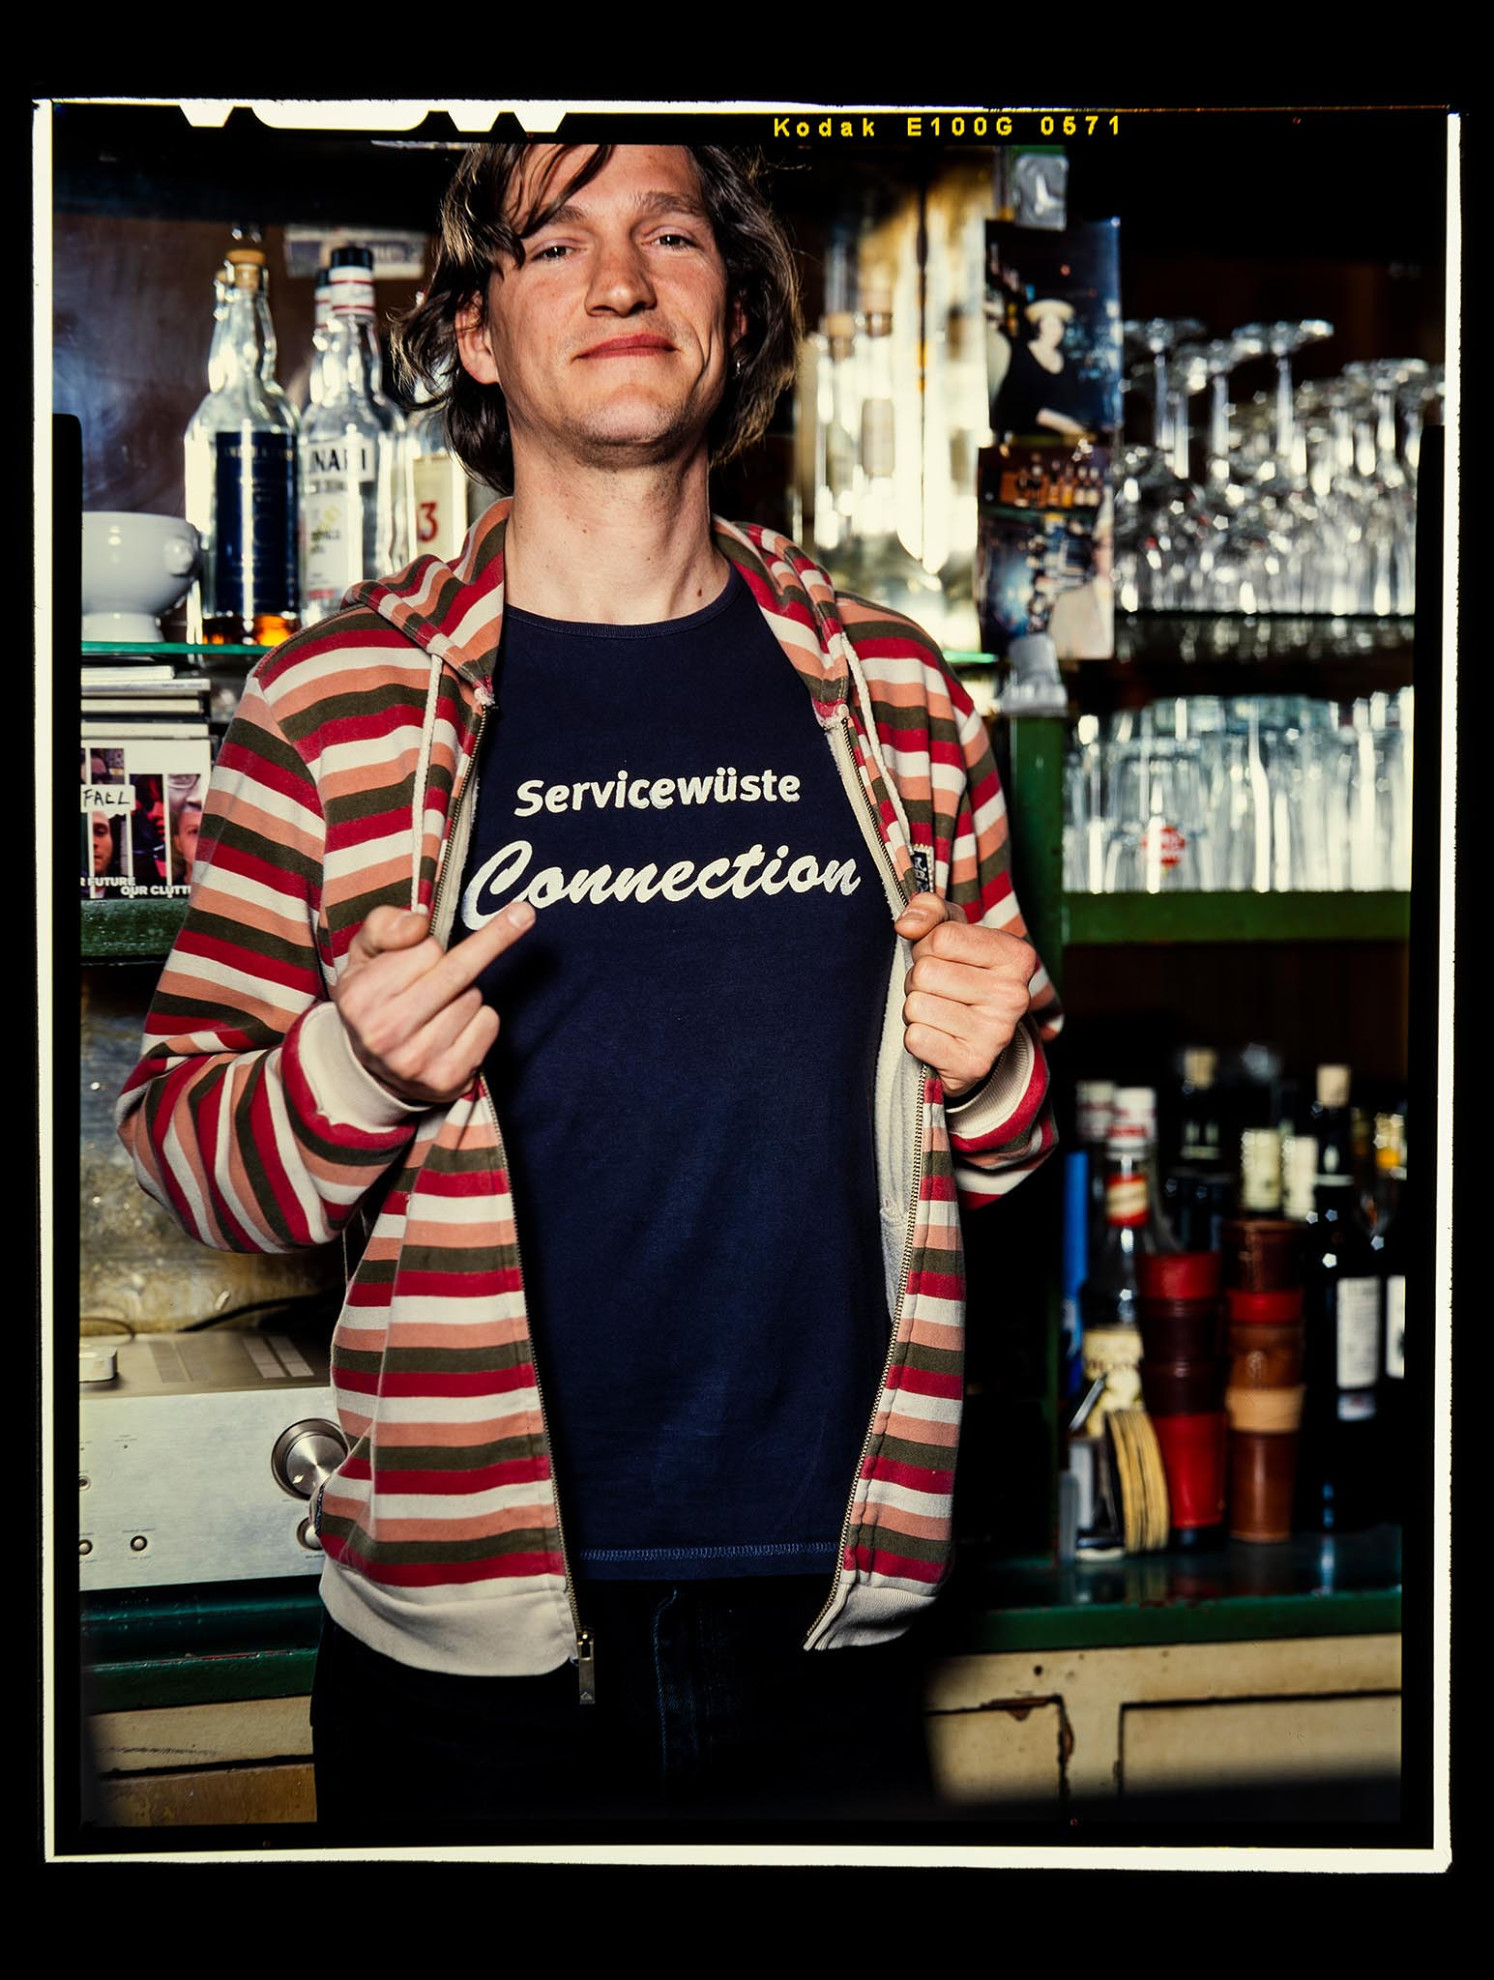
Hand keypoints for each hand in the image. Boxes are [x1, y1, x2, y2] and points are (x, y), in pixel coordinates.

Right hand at [332, 901, 534, 1105]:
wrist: (373, 1070)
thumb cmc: (376, 999)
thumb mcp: (364, 955)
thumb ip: (383, 925)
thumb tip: (419, 922)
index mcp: (359, 998)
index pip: (425, 950)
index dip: (430, 947)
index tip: (428, 951)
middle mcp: (384, 1032)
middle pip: (457, 972)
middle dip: (492, 941)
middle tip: (522, 914)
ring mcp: (416, 1060)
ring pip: (474, 998)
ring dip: (467, 994)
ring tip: (440, 1008)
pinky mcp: (447, 1078)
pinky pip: (489, 1024)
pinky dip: (481, 1020)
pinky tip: (456, 1030)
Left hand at [894, 892, 1035, 1099]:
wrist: (976, 1040)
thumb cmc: (961, 975)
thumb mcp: (952, 932)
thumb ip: (930, 910)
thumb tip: (906, 923)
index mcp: (1016, 955)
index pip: (942, 937)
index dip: (927, 946)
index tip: (942, 959)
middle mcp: (1014, 995)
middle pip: (926, 973)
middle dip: (919, 979)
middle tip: (939, 990)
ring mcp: (996, 1033)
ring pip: (916, 1006)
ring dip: (916, 1009)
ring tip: (939, 1012)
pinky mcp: (974, 1065)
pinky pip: (916, 1038)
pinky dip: (917, 1038)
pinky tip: (939, 1037)